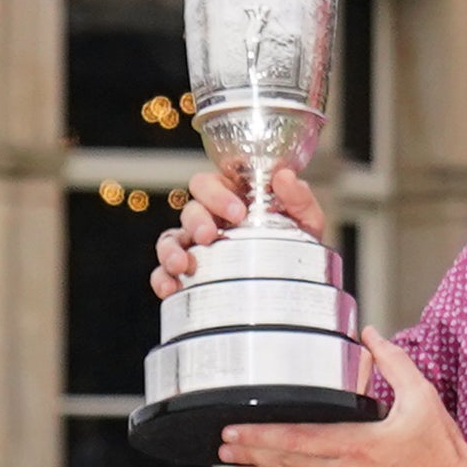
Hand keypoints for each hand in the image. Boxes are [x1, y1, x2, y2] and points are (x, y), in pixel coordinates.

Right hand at [150, 165, 328, 298]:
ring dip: (171, 249)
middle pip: (190, 208)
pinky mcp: (188, 273)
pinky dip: (162, 278)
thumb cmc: (296, 245)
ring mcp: (196, 246)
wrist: (298, 287)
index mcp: (232, 198)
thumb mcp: (305, 220)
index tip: (237, 212)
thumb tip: (286, 177)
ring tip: (182, 265)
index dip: (217, 193)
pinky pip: (164, 272)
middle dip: (196, 220)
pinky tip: (170, 288)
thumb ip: (298, 198)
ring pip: (170, 238)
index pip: (211, 183)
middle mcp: (210, 218)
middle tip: (210, 235)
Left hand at [223, 328, 466, 466]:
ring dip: (276, 466)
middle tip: (224, 444)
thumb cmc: (445, 449)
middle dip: (253, 452)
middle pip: (287, 463)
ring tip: (249, 455)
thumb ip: (392, 361)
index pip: (295, 440)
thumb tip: (370, 334)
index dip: (259, 437)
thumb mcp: (421, 397)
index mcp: (358, 446)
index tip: (232, 431)